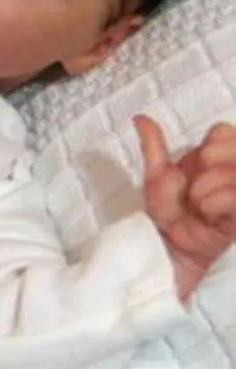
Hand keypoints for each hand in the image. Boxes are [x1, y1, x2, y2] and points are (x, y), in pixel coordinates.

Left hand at [135, 114, 235, 299]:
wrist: (168, 249)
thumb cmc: (167, 215)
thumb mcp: (155, 178)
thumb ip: (154, 146)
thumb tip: (141, 118)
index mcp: (217, 159)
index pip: (225, 132)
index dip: (209, 146)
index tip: (196, 165)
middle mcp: (234, 173)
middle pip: (233, 149)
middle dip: (207, 168)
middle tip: (194, 191)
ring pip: (234, 172)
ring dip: (206, 189)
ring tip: (197, 206)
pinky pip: (235, 197)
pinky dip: (216, 203)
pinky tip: (207, 215)